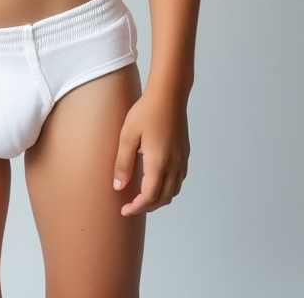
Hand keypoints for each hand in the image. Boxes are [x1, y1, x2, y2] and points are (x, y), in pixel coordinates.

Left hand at [113, 88, 189, 215]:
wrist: (169, 94)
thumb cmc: (146, 111)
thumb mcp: (128, 136)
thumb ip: (123, 163)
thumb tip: (118, 187)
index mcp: (158, 163)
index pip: (149, 196)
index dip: (137, 207)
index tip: (125, 210)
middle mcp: (174, 165)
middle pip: (164, 198)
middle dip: (148, 206)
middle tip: (131, 205)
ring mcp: (182, 159)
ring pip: (174, 190)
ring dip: (160, 198)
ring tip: (144, 196)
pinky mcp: (185, 152)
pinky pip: (179, 178)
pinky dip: (169, 187)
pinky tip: (158, 179)